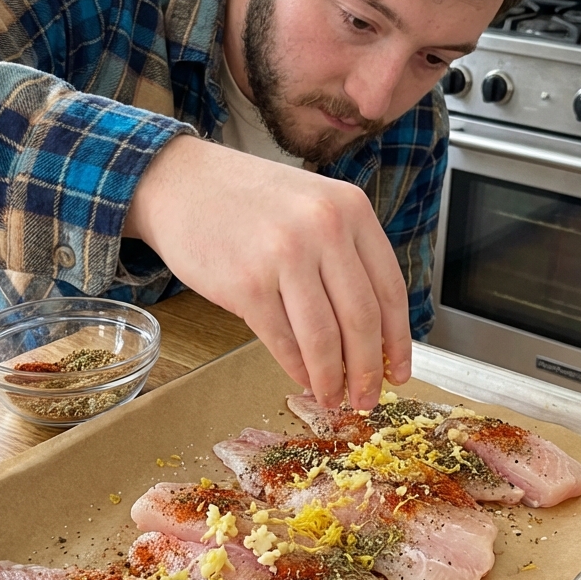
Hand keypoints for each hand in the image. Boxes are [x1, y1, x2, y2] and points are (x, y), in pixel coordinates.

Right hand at [124, 135, 411, 408]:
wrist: (182, 182)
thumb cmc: (247, 199)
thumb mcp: (312, 205)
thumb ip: (344, 255)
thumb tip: (369, 333)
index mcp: (350, 208)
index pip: (389, 290)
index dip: (398, 342)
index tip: (398, 372)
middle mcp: (324, 228)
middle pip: (361, 320)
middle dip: (367, 370)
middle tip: (367, 397)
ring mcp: (284, 256)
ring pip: (324, 338)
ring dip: (331, 378)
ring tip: (333, 396)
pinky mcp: (246, 284)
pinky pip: (283, 341)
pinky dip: (297, 368)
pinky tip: (302, 377)